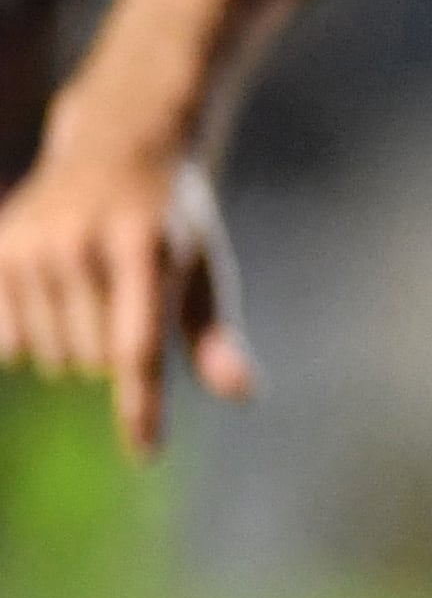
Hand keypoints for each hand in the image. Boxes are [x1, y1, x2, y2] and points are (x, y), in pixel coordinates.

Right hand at [0, 136, 252, 459]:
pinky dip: (29, 343)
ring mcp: (32, 245)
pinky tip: (50, 303)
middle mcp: (81, 243)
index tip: (145, 453)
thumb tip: (242, 394)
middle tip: (125, 309)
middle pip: (92, 360)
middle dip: (114, 358)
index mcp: (142, 247)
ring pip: (49, 356)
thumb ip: (215, 333)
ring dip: (73, 350)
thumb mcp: (205, 266)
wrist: (116, 144)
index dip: (140, 406)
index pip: (136, 347)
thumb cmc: (171, 220)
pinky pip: (7, 343)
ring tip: (91, 297)